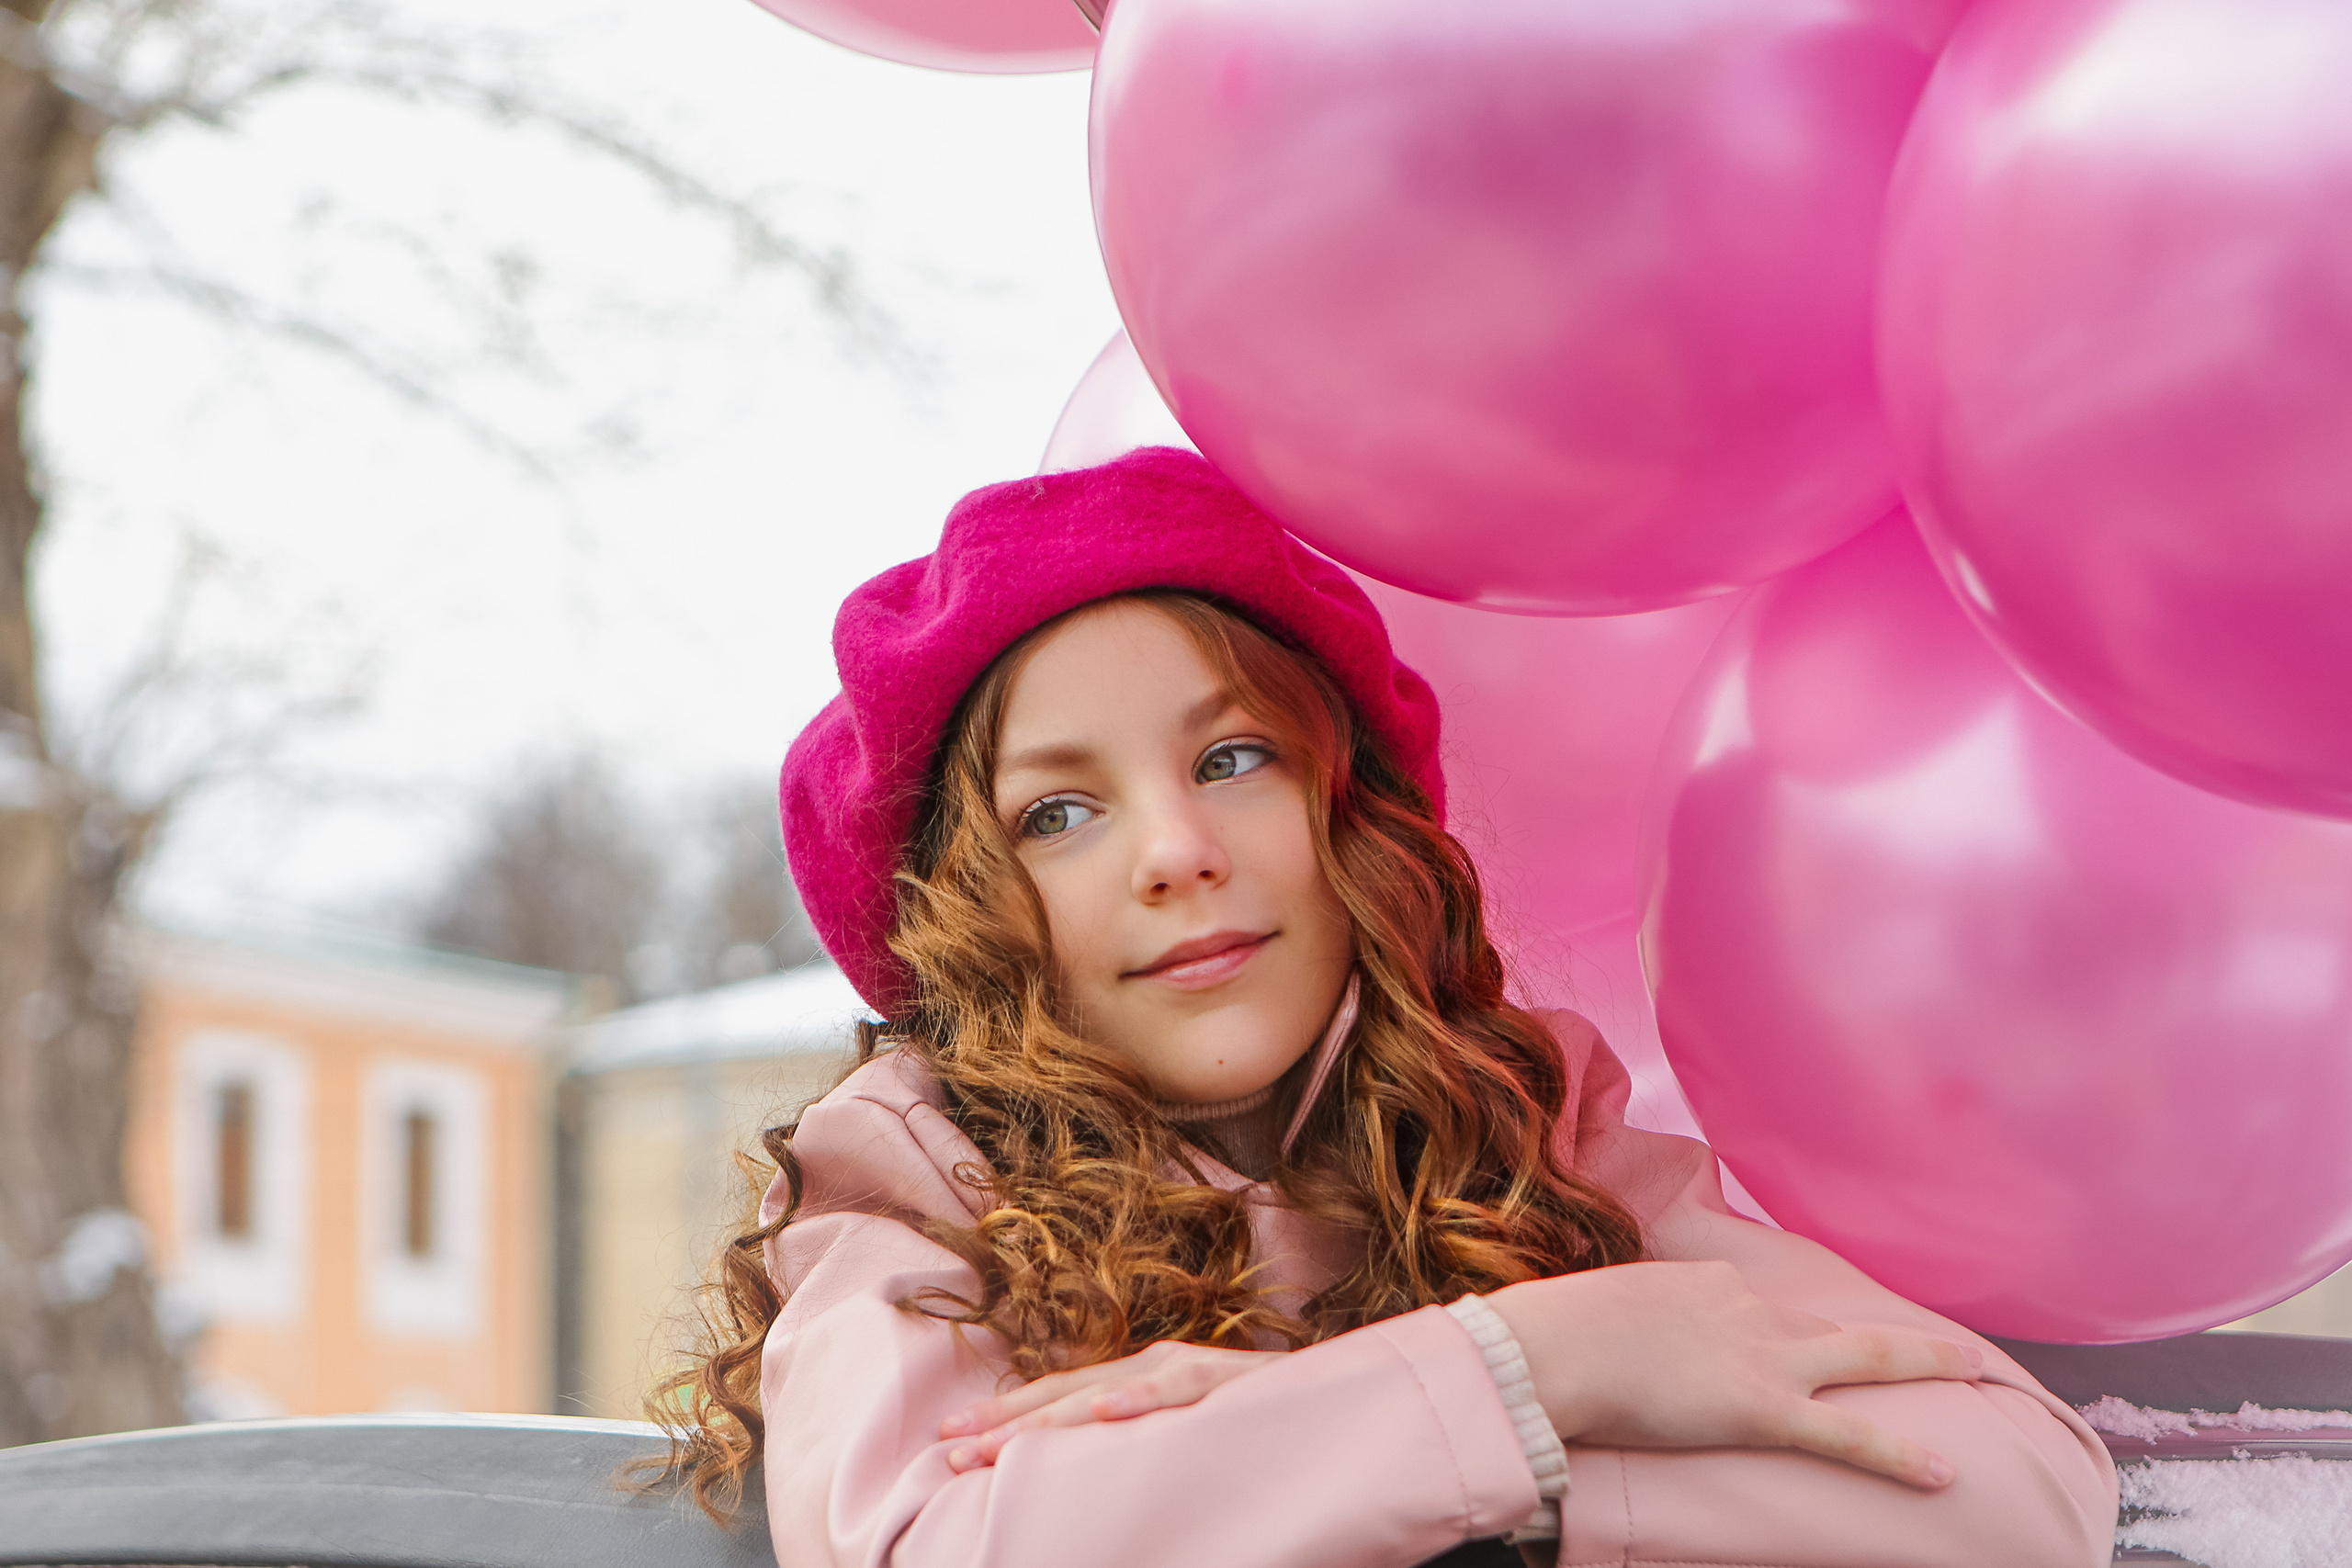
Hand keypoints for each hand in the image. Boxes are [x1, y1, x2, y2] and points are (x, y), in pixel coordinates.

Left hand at [939, 1341, 1282, 1471]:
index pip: (1057, 1396)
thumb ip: (1130, 1444)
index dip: (1004, 1416)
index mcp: (1137, 1378)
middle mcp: (1153, 1365)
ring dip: (1046, 1418)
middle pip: (1064, 1394)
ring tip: (996, 1445)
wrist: (1335, 1400)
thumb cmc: (1253, 1424)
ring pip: (1105, 1393)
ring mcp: (1188, 1369)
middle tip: (949, 1451)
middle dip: (1004, 1423)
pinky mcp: (1227, 1382)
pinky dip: (1138, 1400)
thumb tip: (1072, 1473)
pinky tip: (1103, 1413)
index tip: (947, 1441)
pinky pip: (1178, 1391)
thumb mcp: (1178, 1436)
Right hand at [1486, 1261, 1983, 1489]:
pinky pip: (1845, 1435)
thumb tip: (1614, 1344)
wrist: (1555, 1346)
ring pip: (1860, 1358)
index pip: (1752, 1306)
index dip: (1766, 1335)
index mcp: (1706, 1281)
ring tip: (1978, 1368)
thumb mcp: (1599, 1309)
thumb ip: (1629, 1324)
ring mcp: (1761, 1356)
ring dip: (1922, 1362)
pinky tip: (1944, 1473)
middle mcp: (1746, 1307)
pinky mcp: (1763, 1409)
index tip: (1759, 1356)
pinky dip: (1898, 1453)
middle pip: (1826, 1324)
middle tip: (1946, 1346)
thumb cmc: (1556, 1332)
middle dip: (1882, 1337)